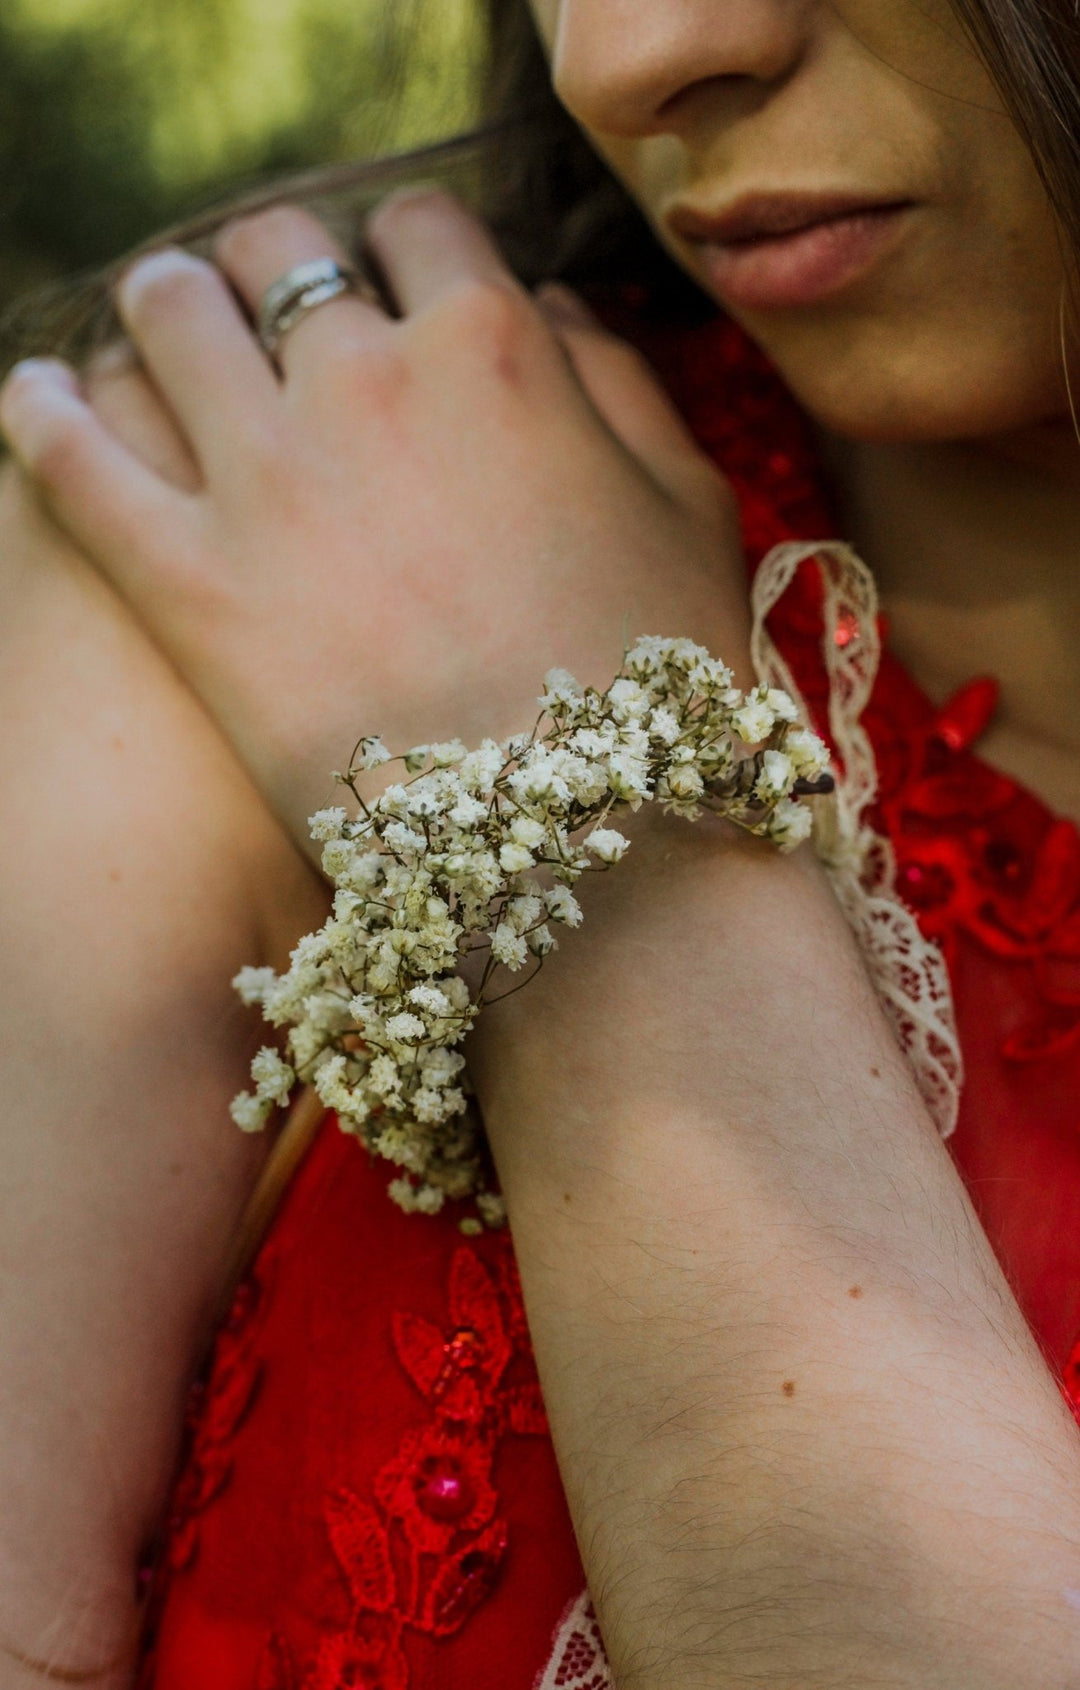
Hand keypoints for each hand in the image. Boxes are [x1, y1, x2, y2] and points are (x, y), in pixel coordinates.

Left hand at [0, 190, 748, 856]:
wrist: (583, 847)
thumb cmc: (660, 685)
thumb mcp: (688, 509)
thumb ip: (621, 379)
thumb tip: (551, 300)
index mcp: (493, 350)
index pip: (416, 227)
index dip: (400, 248)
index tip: (389, 282)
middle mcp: (367, 384)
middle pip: (275, 251)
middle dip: (268, 263)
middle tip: (261, 300)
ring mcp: (267, 482)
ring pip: (167, 315)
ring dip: (162, 301)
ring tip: (158, 322)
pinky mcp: (190, 585)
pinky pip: (77, 457)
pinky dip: (45, 409)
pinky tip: (38, 391)